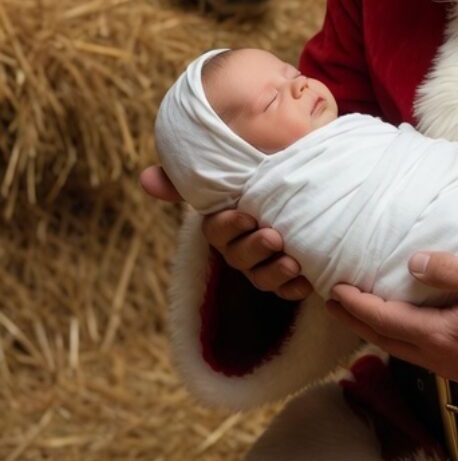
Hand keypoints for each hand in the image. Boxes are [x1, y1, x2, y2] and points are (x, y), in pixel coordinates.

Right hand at [138, 164, 311, 301]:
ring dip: (275, 273)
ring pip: (261, 278)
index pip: (217, 230)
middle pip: (239, 257)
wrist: (300, 188)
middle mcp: (239, 248)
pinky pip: (288, 291)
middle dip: (255, 249)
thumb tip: (146, 179)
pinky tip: (308, 281)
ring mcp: (262, 265)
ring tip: (293, 263)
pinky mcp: (288, 277)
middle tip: (274, 237)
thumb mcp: (235, 170)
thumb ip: (190, 176)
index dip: (229, 226)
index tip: (246, 216)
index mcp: (224, 223)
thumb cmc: (261, 177)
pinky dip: (296, 288)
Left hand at [325, 251, 457, 382]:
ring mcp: (455, 369)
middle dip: (356, 322)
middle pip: (386, 340)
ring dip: (376, 331)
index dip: (357, 306)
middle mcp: (442, 359)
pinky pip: (420, 354)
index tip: (334, 290)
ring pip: (402, 351)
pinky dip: (399, 338)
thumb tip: (411, 263)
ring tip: (358, 312)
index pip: (386, 321)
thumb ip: (450, 270)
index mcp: (443, 337)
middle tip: (331, 303)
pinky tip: (402, 326)